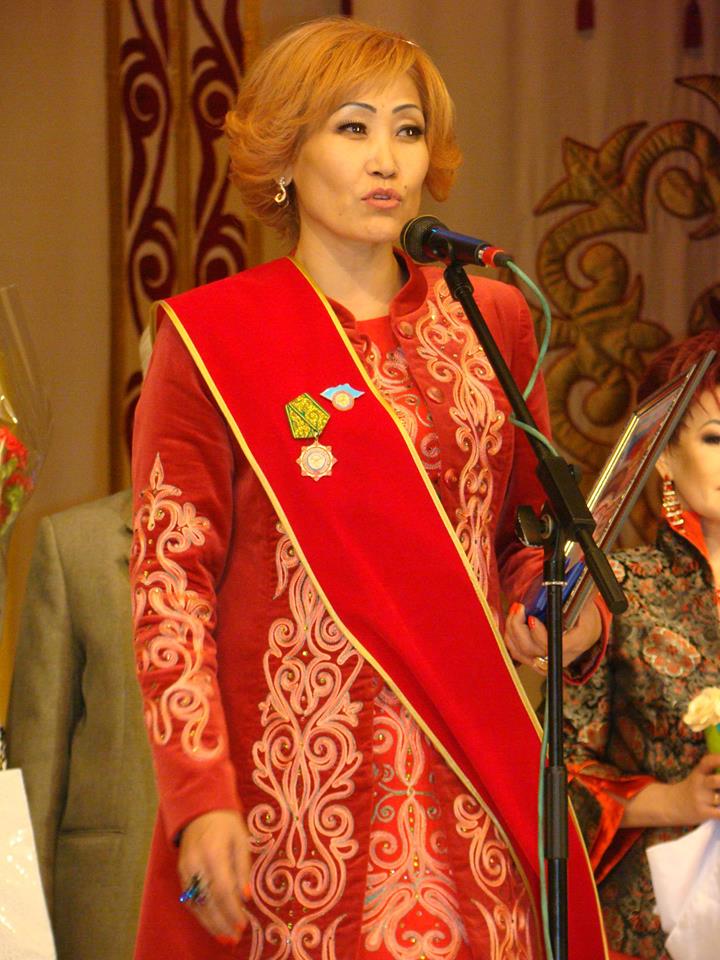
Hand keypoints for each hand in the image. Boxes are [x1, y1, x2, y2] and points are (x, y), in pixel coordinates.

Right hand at [178, 809, 251, 944]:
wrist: (200, 809)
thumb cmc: (226, 823)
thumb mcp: (241, 841)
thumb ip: (243, 869)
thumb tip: (246, 898)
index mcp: (213, 852)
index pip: (222, 889)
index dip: (232, 910)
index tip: (243, 925)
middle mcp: (195, 863)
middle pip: (207, 900)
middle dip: (221, 922)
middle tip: (234, 938)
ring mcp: (185, 869)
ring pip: (196, 903)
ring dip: (210, 923)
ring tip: (224, 937)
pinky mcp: (181, 873)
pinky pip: (189, 898)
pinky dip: (200, 913)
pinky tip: (212, 922)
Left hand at [504, 598, 601, 674]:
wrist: (586, 633)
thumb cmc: (585, 617)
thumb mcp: (584, 604)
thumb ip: (571, 598)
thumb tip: (557, 583)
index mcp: (577, 641)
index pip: (553, 644)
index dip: (538, 634)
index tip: (531, 618)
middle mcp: (561, 656)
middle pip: (533, 649)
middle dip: (519, 628)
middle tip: (518, 608)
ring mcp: (548, 661)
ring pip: (522, 652)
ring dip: (512, 630)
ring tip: (514, 612)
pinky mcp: (537, 661)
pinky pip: (518, 654)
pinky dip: (511, 638)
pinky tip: (512, 623)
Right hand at [620, 753, 719, 827]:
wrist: (671, 804)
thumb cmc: (691, 789)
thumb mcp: (697, 776)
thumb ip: (712, 770)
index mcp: (699, 772)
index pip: (708, 762)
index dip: (718, 759)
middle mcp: (699, 784)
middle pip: (715, 781)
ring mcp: (700, 799)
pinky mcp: (702, 813)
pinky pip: (719, 814)